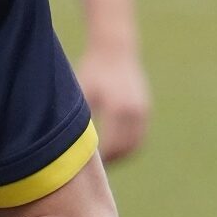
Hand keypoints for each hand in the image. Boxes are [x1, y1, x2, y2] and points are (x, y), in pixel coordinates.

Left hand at [76, 46, 150, 162]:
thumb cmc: (92, 71)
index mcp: (117, 109)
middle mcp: (134, 112)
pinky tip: (112, 147)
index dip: (100, 159)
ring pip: (135, 145)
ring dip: (121, 155)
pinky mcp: (145, 109)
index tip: (85, 166)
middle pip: (125, 149)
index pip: (111, 146)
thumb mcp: (83, 94)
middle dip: (111, 161)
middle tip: (93, 168)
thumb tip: (70, 147)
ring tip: (103, 160)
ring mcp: (143, 111)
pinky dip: (129, 146)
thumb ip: (81, 119)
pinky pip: (140, 136)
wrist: (114, 49)